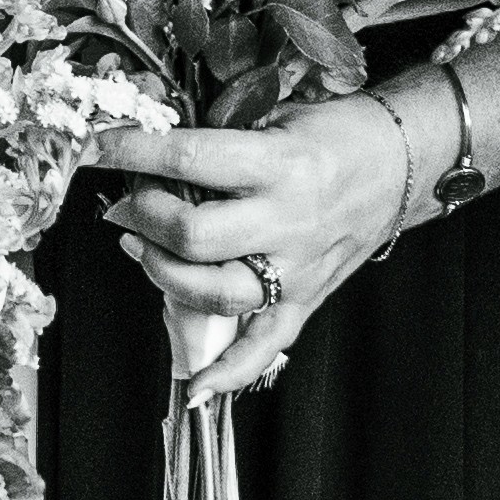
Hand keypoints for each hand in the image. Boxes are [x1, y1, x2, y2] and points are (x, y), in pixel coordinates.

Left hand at [109, 77, 438, 393]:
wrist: (403, 161)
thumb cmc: (337, 130)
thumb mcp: (278, 113)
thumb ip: (219, 132)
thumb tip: (147, 142)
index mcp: (281, 164)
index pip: (189, 158)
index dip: (133, 152)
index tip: (96, 146)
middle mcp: (289, 221)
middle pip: (194, 235)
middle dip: (143, 216)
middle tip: (126, 200)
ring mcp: (297, 269)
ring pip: (216, 293)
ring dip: (161, 274)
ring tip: (140, 249)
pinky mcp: (306, 299)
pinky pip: (263, 347)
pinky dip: (227, 373)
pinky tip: (193, 386)